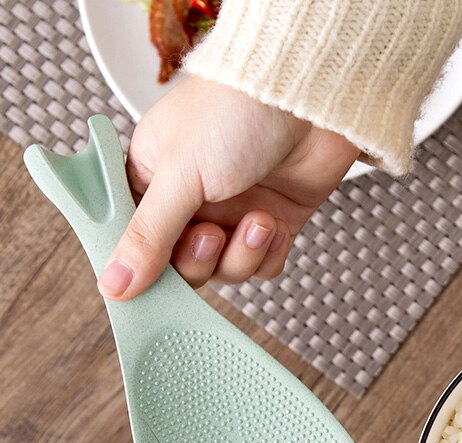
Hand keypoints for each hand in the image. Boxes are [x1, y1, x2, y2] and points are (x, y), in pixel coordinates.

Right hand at [97, 75, 359, 299]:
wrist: (308, 98)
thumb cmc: (234, 112)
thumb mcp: (179, 174)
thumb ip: (148, 235)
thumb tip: (113, 285)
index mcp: (153, 179)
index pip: (135, 242)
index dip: (143, 268)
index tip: (147, 285)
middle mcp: (192, 201)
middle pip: (183, 267)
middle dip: (199, 260)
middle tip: (210, 235)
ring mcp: (235, 213)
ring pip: (227, 271)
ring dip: (242, 255)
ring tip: (258, 220)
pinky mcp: (274, 224)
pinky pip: (263, 265)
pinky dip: (269, 254)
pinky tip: (276, 225)